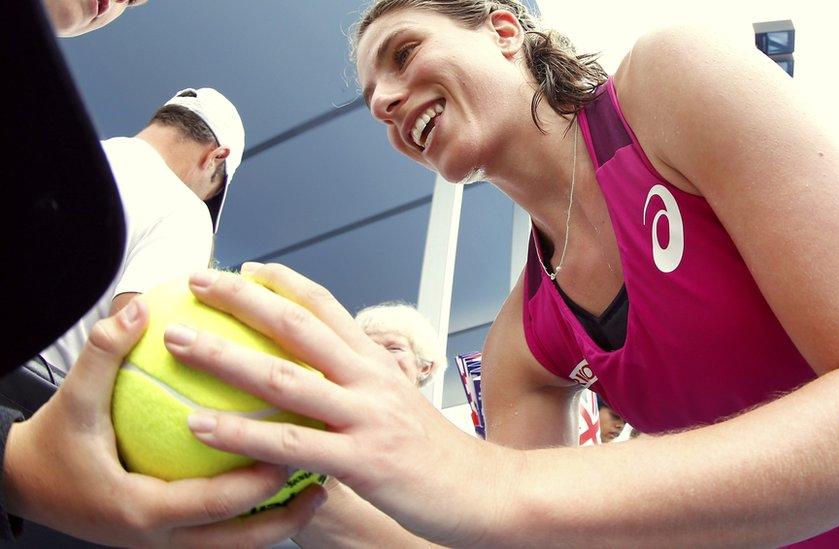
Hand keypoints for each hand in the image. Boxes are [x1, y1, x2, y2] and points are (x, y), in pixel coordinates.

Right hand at [3, 298, 324, 546]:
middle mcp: (160, 537)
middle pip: (237, 541)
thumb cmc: (54, 445)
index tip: (294, 455)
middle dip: (283, 517)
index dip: (255, 484)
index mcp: (142, 510)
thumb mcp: (73, 401)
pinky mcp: (171, 538)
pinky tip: (284, 483)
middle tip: (325, 482)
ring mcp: (168, 544)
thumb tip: (139, 309)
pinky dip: (254, 515)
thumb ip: (103, 357)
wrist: (25, 486)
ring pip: (236, 546)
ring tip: (319, 493)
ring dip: (278, 523)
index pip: (210, 504)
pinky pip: (224, 535)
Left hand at [164, 265, 519, 545]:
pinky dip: (242, 432)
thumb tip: (322, 383)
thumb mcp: (402, 404)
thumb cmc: (438, 455)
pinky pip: (291, 444)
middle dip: (242, 298)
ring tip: (177, 341)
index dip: (285, 282)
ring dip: (224, 355)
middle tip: (197, 281)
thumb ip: (362, 387)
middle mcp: (369, 378)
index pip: (328, 307)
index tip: (248, 266)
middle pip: (297, 325)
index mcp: (378, 363)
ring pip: (284, 377)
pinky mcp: (362, 460)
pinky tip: (201, 425)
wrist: (487, 490)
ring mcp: (366, 416)